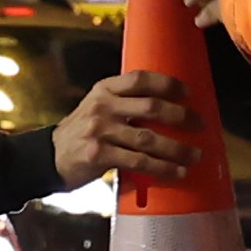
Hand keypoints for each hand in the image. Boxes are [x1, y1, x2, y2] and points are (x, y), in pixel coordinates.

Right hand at [53, 70, 196, 189]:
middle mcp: (103, 106)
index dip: (167, 84)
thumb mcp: (98, 107)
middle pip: (151, 107)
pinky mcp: (99, 155)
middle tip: (200, 126)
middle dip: (181, 116)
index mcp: (105, 89)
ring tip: (196, 155)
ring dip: (177, 148)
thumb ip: (124, 103)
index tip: (188, 93)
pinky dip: (162, 168)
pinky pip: (138, 162)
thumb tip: (169, 107)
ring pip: (148, 138)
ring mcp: (100, 130)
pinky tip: (177, 172)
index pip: (140, 79)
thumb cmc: (83, 132)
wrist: (50, 156)